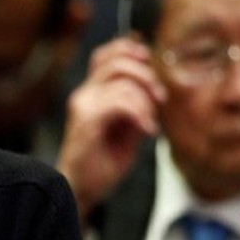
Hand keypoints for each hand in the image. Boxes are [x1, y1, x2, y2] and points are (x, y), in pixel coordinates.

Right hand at [57, 37, 166, 219]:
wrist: (80, 189)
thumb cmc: (102, 162)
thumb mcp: (126, 126)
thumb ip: (136, 103)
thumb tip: (153, 81)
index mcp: (91, 93)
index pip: (105, 54)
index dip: (129, 50)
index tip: (150, 64)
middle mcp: (84, 94)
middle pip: (116, 62)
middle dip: (146, 75)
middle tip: (160, 99)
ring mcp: (83, 106)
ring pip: (121, 82)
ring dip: (146, 100)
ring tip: (150, 122)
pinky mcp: (86, 121)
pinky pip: (121, 103)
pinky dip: (140, 115)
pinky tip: (146, 132)